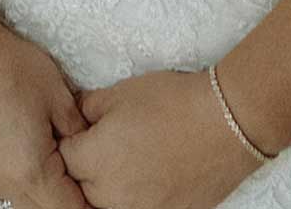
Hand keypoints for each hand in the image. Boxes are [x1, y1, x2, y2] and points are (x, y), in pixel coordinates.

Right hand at [0, 24, 90, 208]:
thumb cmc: (5, 65)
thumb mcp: (58, 94)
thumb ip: (79, 130)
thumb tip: (88, 145)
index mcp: (31, 170)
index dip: (87, 201)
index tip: (98, 188)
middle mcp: (3, 181)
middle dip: (64, 196)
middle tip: (78, 170)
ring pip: (22, 198)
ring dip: (41, 187)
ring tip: (52, 152)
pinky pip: (2, 183)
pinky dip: (20, 176)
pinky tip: (25, 144)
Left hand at [59, 71, 260, 208]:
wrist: (225, 123)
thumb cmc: (173, 102)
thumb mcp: (121, 92)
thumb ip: (88, 107)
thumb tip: (76, 115)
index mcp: (96, 161)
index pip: (65, 158)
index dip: (73, 139)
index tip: (84, 129)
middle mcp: (112, 194)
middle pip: (82, 185)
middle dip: (87, 164)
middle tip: (107, 140)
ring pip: (107, 202)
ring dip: (109, 183)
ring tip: (129, 156)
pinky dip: (136, 195)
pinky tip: (150, 172)